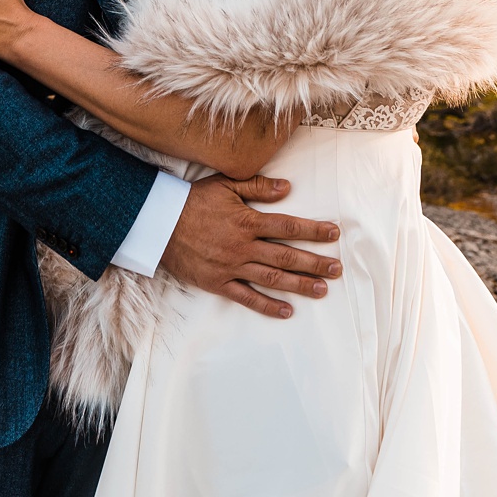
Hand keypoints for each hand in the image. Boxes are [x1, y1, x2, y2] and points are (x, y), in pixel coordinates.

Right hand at [162, 174, 340, 318]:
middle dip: (314, 263)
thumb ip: (257, 187)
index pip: (288, 226)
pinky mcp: (218, 283)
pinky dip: (267, 306)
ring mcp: (231, 267)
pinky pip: (247, 298)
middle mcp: (243, 246)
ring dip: (299, 285)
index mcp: (247, 221)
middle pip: (286, 256)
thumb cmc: (194, 201)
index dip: (313, 230)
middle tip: (337, 269)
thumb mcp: (225, 185)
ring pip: (272, 279)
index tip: (334, 233)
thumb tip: (287, 188)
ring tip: (321, 290)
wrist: (159, 224)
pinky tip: (287, 311)